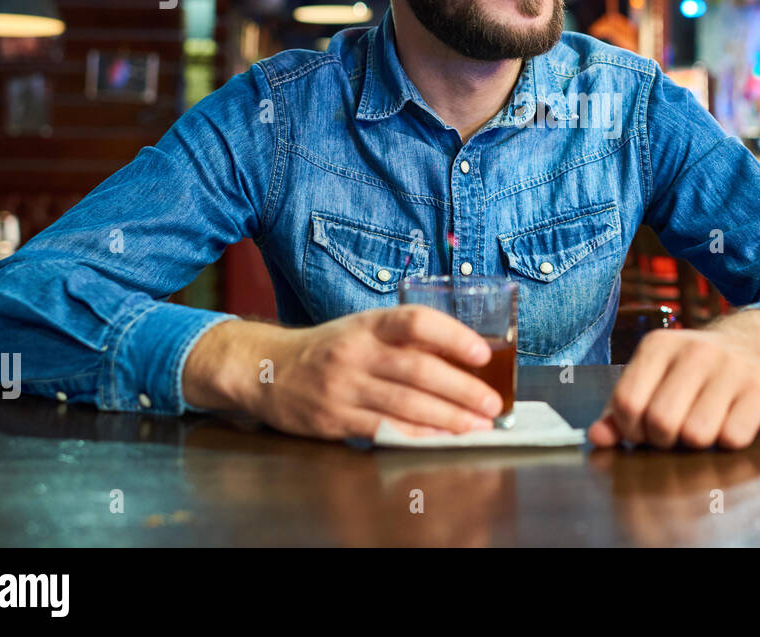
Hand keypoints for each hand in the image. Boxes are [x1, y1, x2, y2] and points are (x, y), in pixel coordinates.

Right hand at [186, 307, 504, 440]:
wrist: (267, 369)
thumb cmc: (329, 349)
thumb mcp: (364, 329)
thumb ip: (405, 340)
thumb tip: (463, 356)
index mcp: (368, 324)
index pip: (416, 322)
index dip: (453, 336)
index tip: (483, 353)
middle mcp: (356, 353)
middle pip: (417, 370)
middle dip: (462, 389)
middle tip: (492, 404)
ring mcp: (343, 387)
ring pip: (404, 404)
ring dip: (447, 418)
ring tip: (477, 425)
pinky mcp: (334, 419)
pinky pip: (383, 429)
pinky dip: (416, 435)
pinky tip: (440, 438)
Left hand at [588, 310, 759, 449]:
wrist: (752, 344)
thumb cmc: (692, 371)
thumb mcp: (653, 378)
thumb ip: (620, 409)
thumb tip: (597, 436)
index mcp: (658, 345)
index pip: (627, 402)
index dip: (631, 429)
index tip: (644, 429)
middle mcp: (694, 350)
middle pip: (661, 422)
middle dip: (664, 440)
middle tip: (674, 431)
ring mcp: (730, 367)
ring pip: (697, 435)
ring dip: (696, 444)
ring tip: (700, 425)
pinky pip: (734, 438)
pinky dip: (728, 441)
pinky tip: (728, 421)